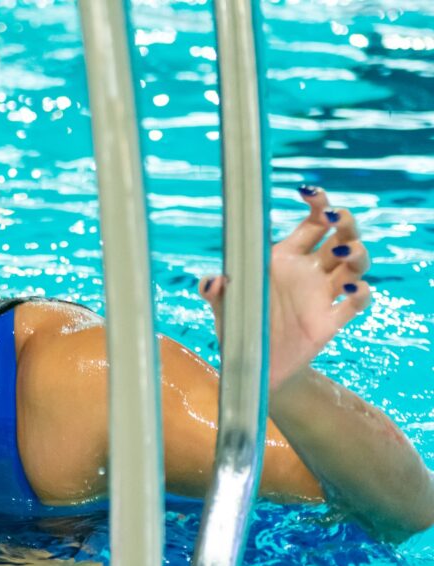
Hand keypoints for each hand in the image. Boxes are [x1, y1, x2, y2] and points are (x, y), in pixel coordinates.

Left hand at [199, 186, 371, 390]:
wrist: (252, 365)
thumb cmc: (239, 326)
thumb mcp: (222, 307)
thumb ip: (213, 291)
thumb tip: (211, 280)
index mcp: (285, 258)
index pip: (311, 224)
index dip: (319, 204)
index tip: (311, 193)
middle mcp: (308, 272)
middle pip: (341, 237)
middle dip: (345, 222)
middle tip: (335, 217)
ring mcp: (322, 295)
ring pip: (355, 265)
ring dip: (356, 253)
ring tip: (342, 252)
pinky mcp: (329, 322)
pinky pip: (355, 303)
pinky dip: (360, 293)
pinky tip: (350, 288)